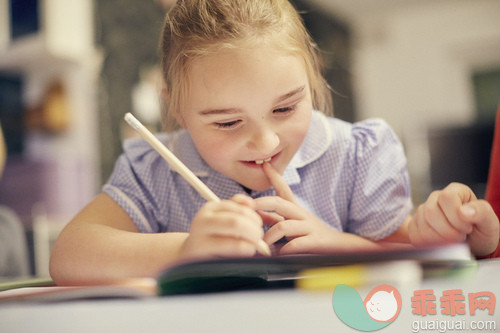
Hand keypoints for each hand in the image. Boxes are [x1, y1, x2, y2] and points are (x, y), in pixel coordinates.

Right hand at [180, 194, 264, 259]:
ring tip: (252, 246)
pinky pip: (232, 258)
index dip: (253, 216)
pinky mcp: (205, 260)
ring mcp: (201, 242)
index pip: (238, 209)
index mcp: (209, 208)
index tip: (258, 224)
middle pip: (236, 223)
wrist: (190, 252)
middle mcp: (202, 222)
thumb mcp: (222, 215)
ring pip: (236, 243)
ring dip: (251, 245)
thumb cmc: (212, 232)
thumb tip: (250, 202)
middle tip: (258, 236)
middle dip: (254, 230)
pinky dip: (244, 254)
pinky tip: (244, 253)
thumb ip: (237, 206)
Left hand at [254, 163, 378, 254]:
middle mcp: (301, 214)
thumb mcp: (291, 224)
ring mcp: (308, 227)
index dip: (274, 176)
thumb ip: (273, 219)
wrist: (338, 247)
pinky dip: (284, 250)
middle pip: (280, 203)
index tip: (264, 164)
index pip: (284, 189)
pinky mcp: (314, 242)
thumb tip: (253, 213)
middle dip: (262, 203)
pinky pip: (295, 244)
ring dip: (269, 237)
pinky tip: (279, 255)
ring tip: (262, 246)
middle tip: (248, 208)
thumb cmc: (309, 235)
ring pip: (283, 227)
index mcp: (295, 209)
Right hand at [408, 183, 498, 255]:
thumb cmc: (481, 231)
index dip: (456, 216)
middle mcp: (436, 197)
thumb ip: (482, 212)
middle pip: (431, 211)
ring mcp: (423, 210)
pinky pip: (416, 235)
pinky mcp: (415, 225)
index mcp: (455, 191)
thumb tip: (464, 211)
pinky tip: (441, 244)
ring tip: (452, 241)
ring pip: (422, 225)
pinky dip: (429, 244)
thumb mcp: (490, 223)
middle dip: (447, 231)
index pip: (446, 198)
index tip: (467, 227)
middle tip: (461, 236)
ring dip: (440, 239)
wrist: (471, 245)